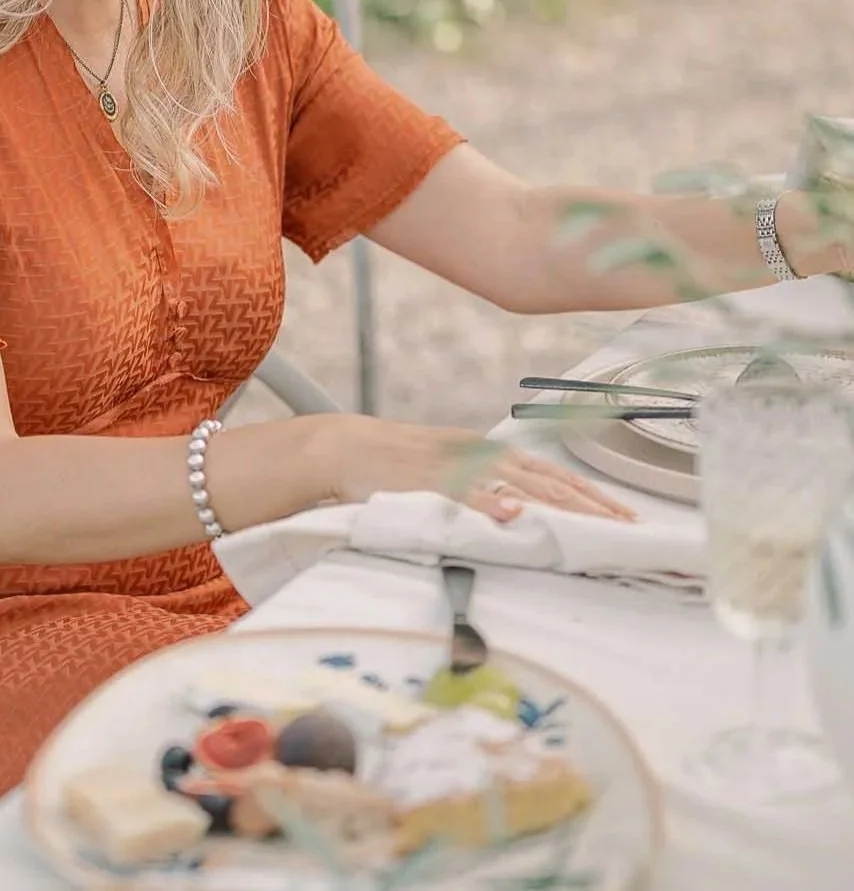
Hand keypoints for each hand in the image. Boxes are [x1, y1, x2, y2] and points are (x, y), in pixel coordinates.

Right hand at [331, 417, 634, 523]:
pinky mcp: (430, 481)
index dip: (591, 493)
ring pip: (518, 484)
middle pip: (547, 479)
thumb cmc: (399, 463)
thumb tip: (524, 511)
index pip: (552, 472)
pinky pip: (466, 495)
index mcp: (488, 452)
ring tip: (593, 524)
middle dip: (591, 504)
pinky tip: (514, 514)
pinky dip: (491, 503)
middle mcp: (481, 455)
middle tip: (626, 528)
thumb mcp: (451, 469)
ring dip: (558, 505)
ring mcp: (458, 467)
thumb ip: (486, 487)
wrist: (347, 447)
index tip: (624, 515)